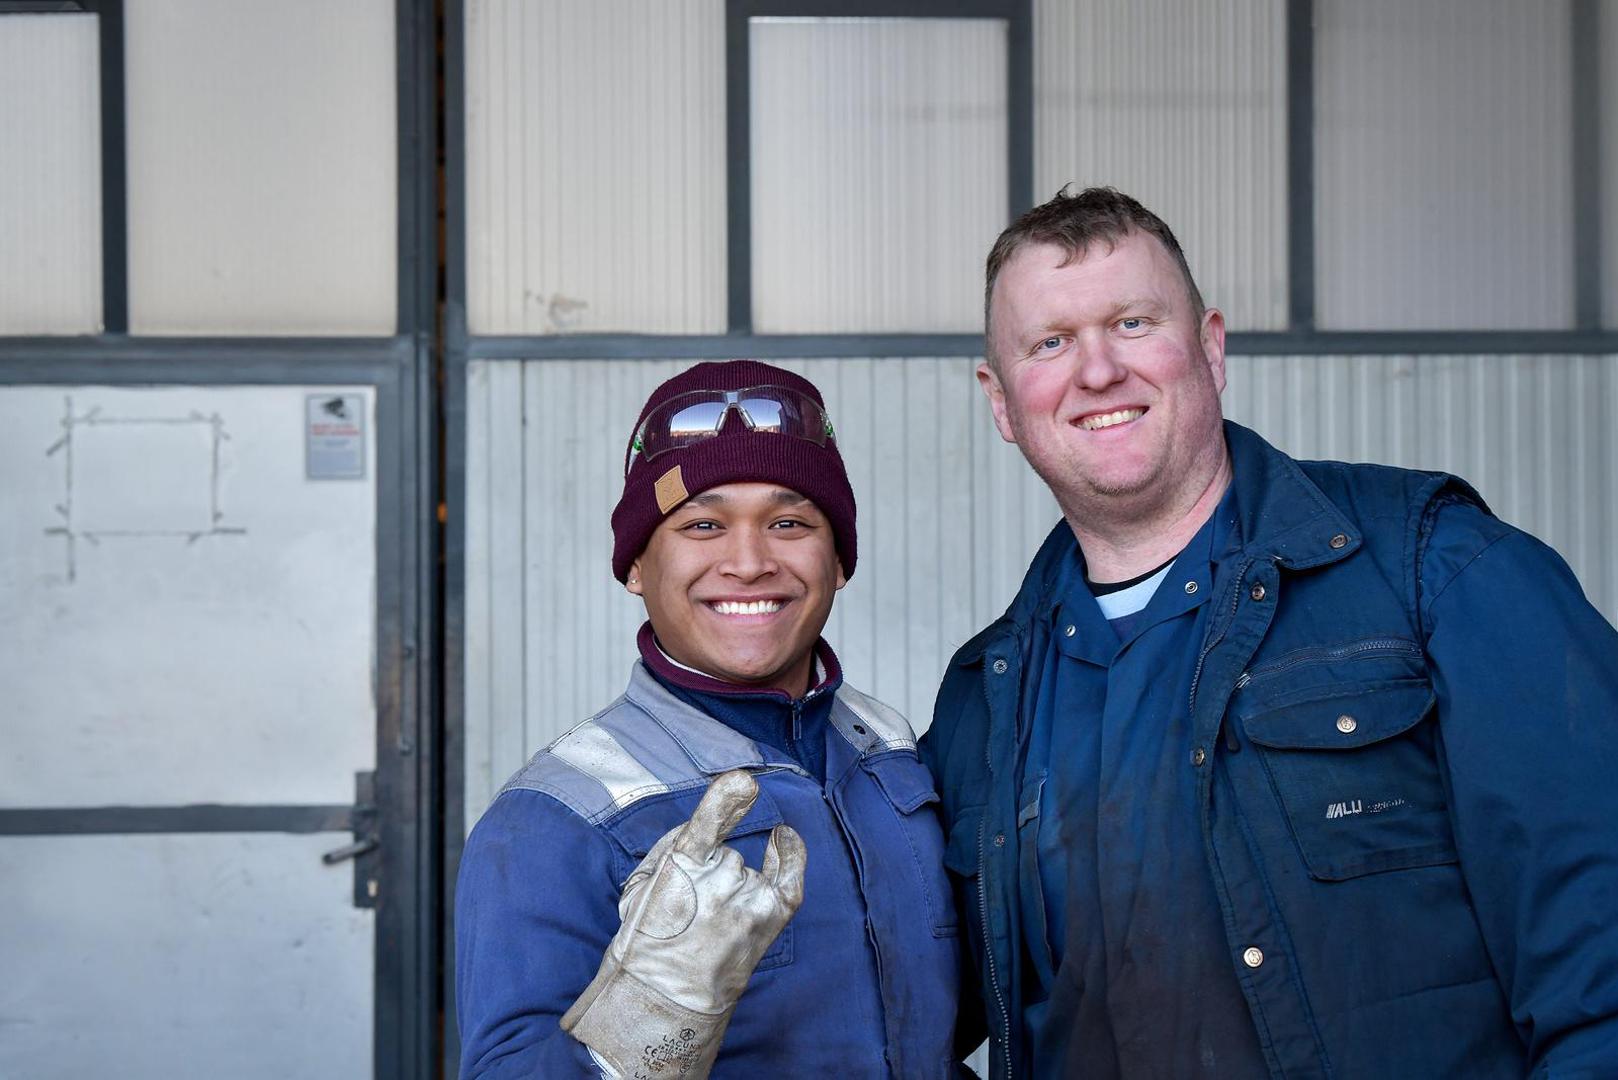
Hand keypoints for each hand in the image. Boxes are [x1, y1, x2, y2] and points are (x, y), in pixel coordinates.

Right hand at [561, 770, 806, 1077]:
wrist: (664, 1005)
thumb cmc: (644, 947)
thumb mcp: (636, 890)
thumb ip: (669, 850)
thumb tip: (705, 826)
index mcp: (678, 870)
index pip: (707, 825)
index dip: (725, 801)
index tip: (744, 783)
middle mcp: (720, 881)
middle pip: (723, 854)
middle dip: (710, 872)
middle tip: (692, 910)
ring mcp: (749, 900)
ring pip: (744, 870)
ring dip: (733, 886)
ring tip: (713, 923)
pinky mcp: (769, 918)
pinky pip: (788, 875)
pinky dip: (789, 855)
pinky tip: (782, 838)